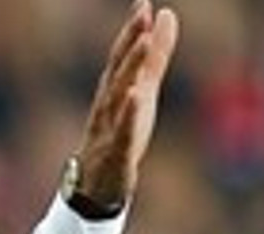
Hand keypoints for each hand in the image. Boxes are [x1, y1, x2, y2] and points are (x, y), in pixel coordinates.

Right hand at [73, 0, 178, 208]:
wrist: (96, 185)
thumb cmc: (120, 133)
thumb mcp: (144, 91)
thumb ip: (156, 55)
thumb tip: (166, 14)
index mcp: (115, 89)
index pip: (122, 56)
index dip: (133, 30)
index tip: (144, 3)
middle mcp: (109, 104)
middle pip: (119, 68)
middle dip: (130, 41)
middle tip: (142, 13)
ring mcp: (110, 127)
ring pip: (119, 94)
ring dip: (130, 67)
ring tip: (143, 42)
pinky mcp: (117, 152)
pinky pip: (122, 131)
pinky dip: (128, 113)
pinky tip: (135, 95)